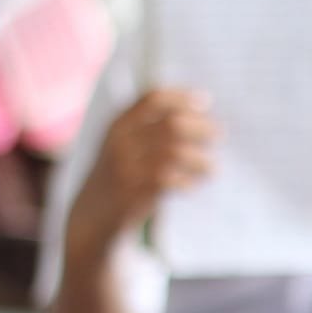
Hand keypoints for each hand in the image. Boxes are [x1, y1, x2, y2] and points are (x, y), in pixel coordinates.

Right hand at [83, 89, 219, 238]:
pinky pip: (168, 180)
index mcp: (118, 124)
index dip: (182, 98)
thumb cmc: (119, 175)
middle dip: (200, 127)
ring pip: (174, 153)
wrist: (93, 213)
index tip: (206, 102)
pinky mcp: (133, 191)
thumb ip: (149, 128)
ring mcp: (126, 166)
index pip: (153, 99)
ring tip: (211, 168)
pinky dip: (187, 181)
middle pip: (170, 124)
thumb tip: (196, 115)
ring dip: (199, 160)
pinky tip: (193, 184)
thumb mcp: (124, 145)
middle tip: (218, 134)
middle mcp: (120, 141)